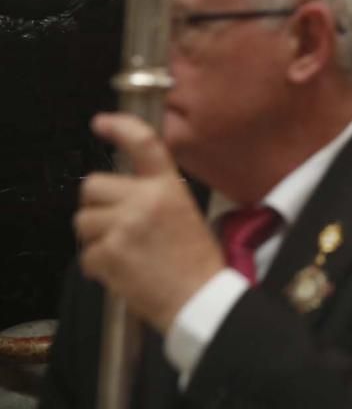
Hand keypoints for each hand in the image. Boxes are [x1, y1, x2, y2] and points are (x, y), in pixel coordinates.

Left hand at [75, 113, 224, 332]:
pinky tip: (122, 271)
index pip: (143, 143)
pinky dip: (98, 266)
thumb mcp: (186, 214)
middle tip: (115, 225)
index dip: (120, 127)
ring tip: (123, 252)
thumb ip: (154, 196)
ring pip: (83, 221)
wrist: (199, 298)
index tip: (102, 123)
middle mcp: (145, 200)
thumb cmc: (196, 262)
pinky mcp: (109, 253)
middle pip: (92, 187)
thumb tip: (118, 194)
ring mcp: (124, 226)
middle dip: (96, 206)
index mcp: (168, 188)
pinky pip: (86, 254)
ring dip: (95, 237)